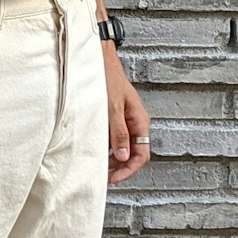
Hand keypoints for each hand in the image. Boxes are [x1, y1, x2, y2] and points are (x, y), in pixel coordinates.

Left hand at [103, 48, 150, 184]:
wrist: (98, 59)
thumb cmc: (108, 77)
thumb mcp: (113, 107)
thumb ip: (118, 133)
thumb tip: (123, 157)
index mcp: (140, 121)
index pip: (141, 154)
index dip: (129, 170)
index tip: (115, 178)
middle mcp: (134, 122)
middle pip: (133, 153)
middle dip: (121, 167)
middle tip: (106, 177)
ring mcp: (123, 120)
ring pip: (122, 146)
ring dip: (112, 158)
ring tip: (99, 165)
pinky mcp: (113, 117)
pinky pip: (112, 137)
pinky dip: (106, 146)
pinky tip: (95, 149)